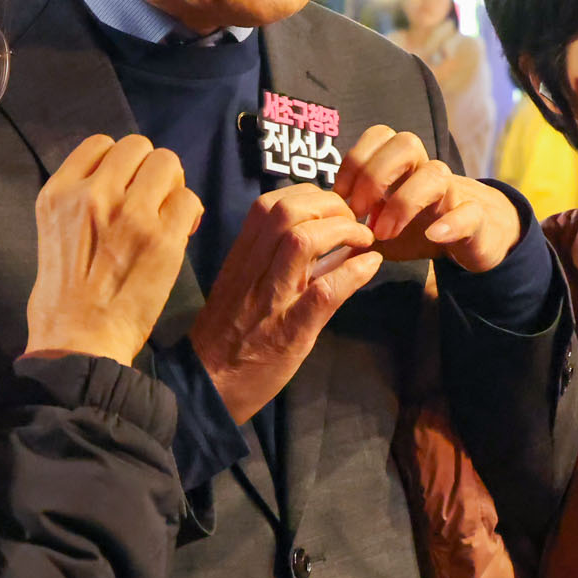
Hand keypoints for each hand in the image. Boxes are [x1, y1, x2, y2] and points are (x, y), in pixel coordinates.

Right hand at [23, 135, 203, 366]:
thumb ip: (82, 203)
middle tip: (152, 199)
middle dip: (149, 169)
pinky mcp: (161, 237)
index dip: (120, 163)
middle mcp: (93, 193)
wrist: (78, 339)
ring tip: (167, 213)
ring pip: (167, 163)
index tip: (125, 187)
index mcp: (59, 193)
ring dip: (172, 185)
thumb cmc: (63, 297)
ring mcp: (129, 213)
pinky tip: (180, 232)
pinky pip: (188, 198)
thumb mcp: (54, 233)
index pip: (100, 144)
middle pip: (137, 146)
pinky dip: (188, 212)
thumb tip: (124, 185)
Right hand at [187, 187, 382, 423]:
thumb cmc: (227, 336)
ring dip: (344, 231)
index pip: (269, 204)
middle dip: (330, 205)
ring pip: (303, 241)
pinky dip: (354, 272)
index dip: (308, 194)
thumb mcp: (242, 287)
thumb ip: (274, 261)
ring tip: (364, 239)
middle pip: (287, 212)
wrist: (207, 383)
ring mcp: (271, 299)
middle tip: (354, 219)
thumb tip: (328, 240)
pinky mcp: (290, 331)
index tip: (331, 206)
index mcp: (241, 258)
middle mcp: (253, 270)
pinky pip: (325, 291)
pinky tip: (370, 265)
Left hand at [330, 126, 521, 273]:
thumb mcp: (381, 225)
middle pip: (407, 143)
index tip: (339, 195)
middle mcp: (427, 172)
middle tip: (358, 212)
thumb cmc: (420, 228)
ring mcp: (454, 194)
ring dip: (404, 201)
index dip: (355, 160)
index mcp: (404, 167)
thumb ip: (354, 225)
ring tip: (384, 232)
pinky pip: (469, 212)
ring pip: (437, 172)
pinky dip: (450, 222)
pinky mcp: (475, 220)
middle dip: (375, 175)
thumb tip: (320, 234)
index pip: (380, 136)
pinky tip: (432, 235)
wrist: (477, 238)